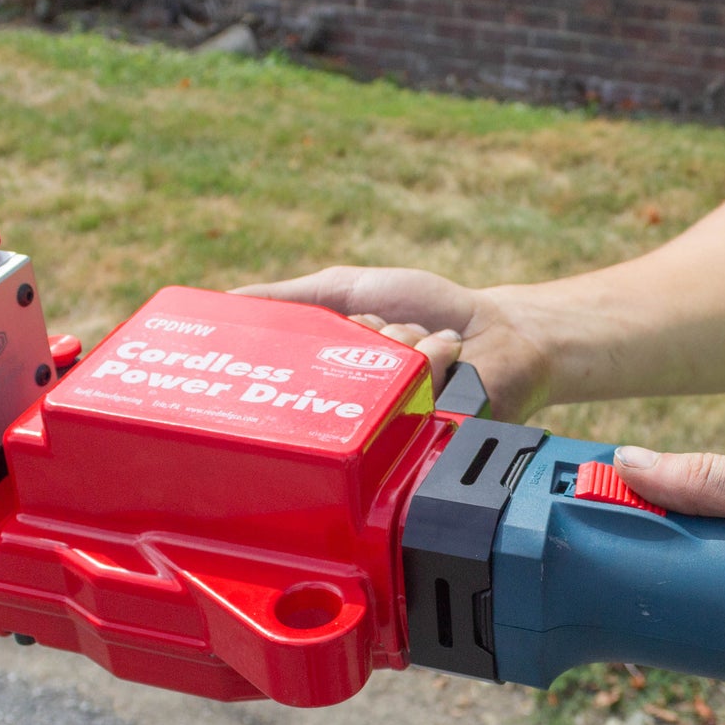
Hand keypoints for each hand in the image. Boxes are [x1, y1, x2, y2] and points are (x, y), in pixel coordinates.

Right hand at [234, 267, 549, 420]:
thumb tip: (228, 302)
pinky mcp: (428, 434)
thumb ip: (295, 297)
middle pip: (333, 377)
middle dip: (366, 336)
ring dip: (404, 341)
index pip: (293, 372)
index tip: (284, 353)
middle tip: (388, 328)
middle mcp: (356, 411)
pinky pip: (415, 392)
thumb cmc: (426, 306)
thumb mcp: (350, 289)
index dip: (298, 352)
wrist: (497, 329)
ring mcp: (392, 426)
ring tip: (430, 339)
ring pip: (375, 383)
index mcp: (330, 381)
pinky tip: (450, 350)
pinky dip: (433, 355)